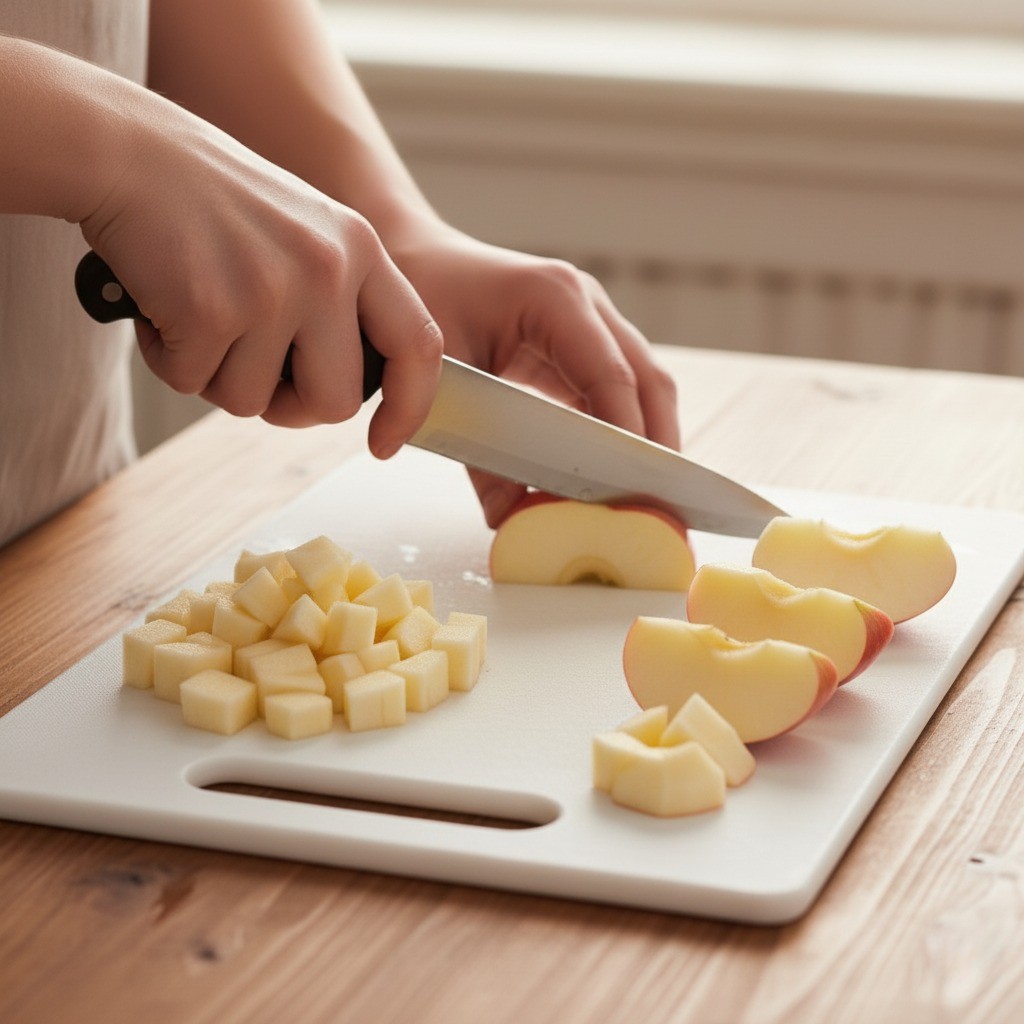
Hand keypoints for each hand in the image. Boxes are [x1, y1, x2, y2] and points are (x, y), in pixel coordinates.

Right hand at [78, 89, 442, 458]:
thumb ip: (340, 302)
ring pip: (254, 402)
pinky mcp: (212, 309)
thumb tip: (347, 395)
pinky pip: (193, 383)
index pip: (418, 345)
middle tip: (252, 371)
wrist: (127, 153)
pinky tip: (162, 306)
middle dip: (290, 408)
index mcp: (361, 250)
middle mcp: (328, 270)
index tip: (384, 443)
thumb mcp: (307, 233)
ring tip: (196, 315)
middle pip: (336, 403)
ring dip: (216, 377)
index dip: (410, 406)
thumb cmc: (214, 205)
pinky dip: (167, 359)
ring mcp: (273, 290)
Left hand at [389, 226, 680, 525]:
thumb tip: (508, 519)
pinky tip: (617, 473)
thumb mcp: (443, 379)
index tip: (633, 490)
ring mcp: (592, 319)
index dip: (627, 438)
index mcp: (554, 298)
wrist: (414, 257)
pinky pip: (619, 388)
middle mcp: (586, 303)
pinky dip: (624, 430)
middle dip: (656, 446)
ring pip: (645, 384)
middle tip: (657, 506)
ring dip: (649, 439)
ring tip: (647, 499)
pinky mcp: (585, 340)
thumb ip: (477, 454)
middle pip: (648, 381)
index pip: (611, 377)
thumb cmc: (422, 302)